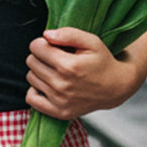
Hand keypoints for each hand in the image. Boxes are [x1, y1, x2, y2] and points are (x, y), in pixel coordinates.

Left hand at [25, 27, 146, 120]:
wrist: (115, 87)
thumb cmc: (102, 62)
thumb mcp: (91, 41)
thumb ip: (68, 34)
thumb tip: (46, 35)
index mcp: (69, 66)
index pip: (36, 47)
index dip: (42, 42)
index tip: (51, 45)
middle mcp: (62, 85)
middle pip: (31, 62)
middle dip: (40, 55)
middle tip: (54, 57)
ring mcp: (60, 101)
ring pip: (30, 78)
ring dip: (38, 71)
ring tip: (54, 70)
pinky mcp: (59, 112)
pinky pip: (31, 98)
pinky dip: (35, 90)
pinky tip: (47, 84)